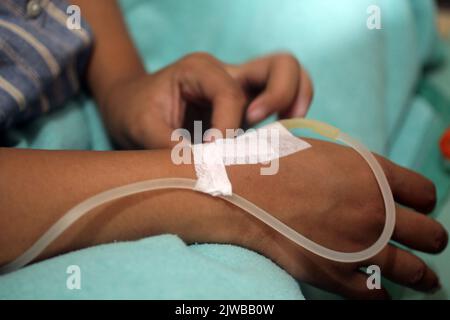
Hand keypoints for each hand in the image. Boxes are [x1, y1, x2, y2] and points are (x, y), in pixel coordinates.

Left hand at [101, 52, 312, 148]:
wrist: (133, 105)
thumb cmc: (135, 111)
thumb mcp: (141, 128)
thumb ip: (170, 148)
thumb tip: (205, 173)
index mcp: (200, 69)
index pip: (231, 94)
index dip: (228, 126)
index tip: (212, 151)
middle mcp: (227, 72)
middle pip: (280, 65)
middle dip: (282, 95)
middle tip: (263, 124)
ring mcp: (241, 88)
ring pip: (288, 77)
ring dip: (296, 101)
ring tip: (287, 131)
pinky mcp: (247, 107)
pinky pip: (280, 102)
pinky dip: (288, 117)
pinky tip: (278, 141)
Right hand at [225, 138, 446, 298]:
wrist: (241, 192)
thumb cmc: (276, 165)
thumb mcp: (325, 152)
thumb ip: (359, 168)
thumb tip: (375, 183)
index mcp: (374, 175)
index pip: (426, 194)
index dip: (425, 203)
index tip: (420, 208)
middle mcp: (376, 211)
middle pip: (430, 233)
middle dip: (430, 238)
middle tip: (426, 241)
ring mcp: (360, 247)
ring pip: (415, 270)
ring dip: (422, 274)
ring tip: (426, 278)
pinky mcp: (338, 275)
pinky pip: (377, 295)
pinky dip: (382, 294)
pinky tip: (381, 290)